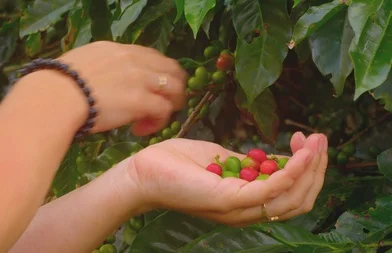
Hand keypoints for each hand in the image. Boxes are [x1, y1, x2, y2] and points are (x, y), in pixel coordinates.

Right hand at [57, 41, 187, 135]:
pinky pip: (164, 110)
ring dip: (170, 104)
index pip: (151, 56)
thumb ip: (100, 68)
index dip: (157, 73)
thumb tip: (101, 82)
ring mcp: (140, 79)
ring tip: (155, 119)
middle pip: (171, 69)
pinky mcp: (142, 100)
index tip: (150, 88)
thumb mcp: (83, 64)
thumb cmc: (58, 86)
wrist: (55, 97)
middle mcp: (134, 59)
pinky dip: (158, 122)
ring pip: (175, 88)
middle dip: (173, 87)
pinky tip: (141, 130)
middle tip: (163, 104)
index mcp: (118, 50)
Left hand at [122, 132, 327, 226]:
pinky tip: (300, 151)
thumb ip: (250, 164)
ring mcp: (237, 208)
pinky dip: (292, 171)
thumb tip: (276, 158)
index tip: (309, 141)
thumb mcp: (223, 160)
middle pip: (298, 200)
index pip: (290, 196)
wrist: (143, 171)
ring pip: (291, 199)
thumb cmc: (178, 165)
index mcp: (245, 202)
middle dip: (317, 170)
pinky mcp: (227, 200)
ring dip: (310, 169)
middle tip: (320, 140)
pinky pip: (270, 190)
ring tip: (316, 142)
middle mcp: (245, 211)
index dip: (307, 170)